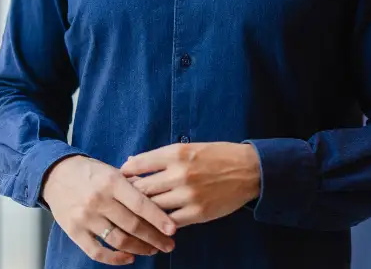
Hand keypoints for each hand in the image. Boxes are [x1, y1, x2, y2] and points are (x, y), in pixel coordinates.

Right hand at [41, 154, 176, 264]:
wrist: (56, 175)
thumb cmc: (90, 172)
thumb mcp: (113, 170)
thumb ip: (133, 184)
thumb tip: (160, 197)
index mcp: (112, 182)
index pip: (140, 204)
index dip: (158, 218)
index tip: (173, 229)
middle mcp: (99, 200)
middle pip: (132, 225)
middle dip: (154, 237)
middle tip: (168, 244)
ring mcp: (85, 217)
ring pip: (118, 240)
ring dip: (139, 248)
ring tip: (152, 250)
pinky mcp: (74, 231)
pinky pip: (97, 251)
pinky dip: (115, 258)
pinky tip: (129, 257)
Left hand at [121, 142, 260, 227]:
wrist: (249, 170)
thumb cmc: (219, 156)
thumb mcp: (190, 147)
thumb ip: (162, 156)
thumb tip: (131, 162)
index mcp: (177, 153)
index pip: (139, 164)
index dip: (125, 174)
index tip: (120, 179)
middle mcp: (180, 173)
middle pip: (142, 188)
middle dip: (129, 195)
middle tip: (122, 200)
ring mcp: (188, 194)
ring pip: (153, 207)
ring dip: (142, 211)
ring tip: (135, 213)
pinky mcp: (197, 212)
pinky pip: (169, 221)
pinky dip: (160, 223)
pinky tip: (155, 222)